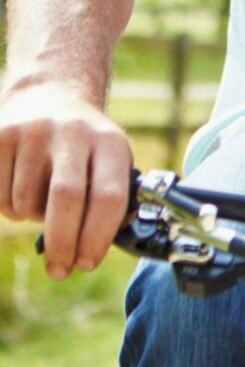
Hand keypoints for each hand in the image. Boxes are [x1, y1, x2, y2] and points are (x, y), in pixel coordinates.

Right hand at [0, 80, 132, 278]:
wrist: (49, 96)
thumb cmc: (87, 147)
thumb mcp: (111, 161)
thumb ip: (111, 200)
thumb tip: (95, 251)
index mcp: (110, 143)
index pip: (109, 197)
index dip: (98, 237)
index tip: (88, 263)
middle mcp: (74, 132)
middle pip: (66, 200)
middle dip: (63, 243)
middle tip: (61, 270)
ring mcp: (34, 132)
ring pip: (27, 202)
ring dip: (33, 220)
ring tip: (43, 205)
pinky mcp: (1, 137)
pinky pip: (1, 196)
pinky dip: (11, 209)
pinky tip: (22, 190)